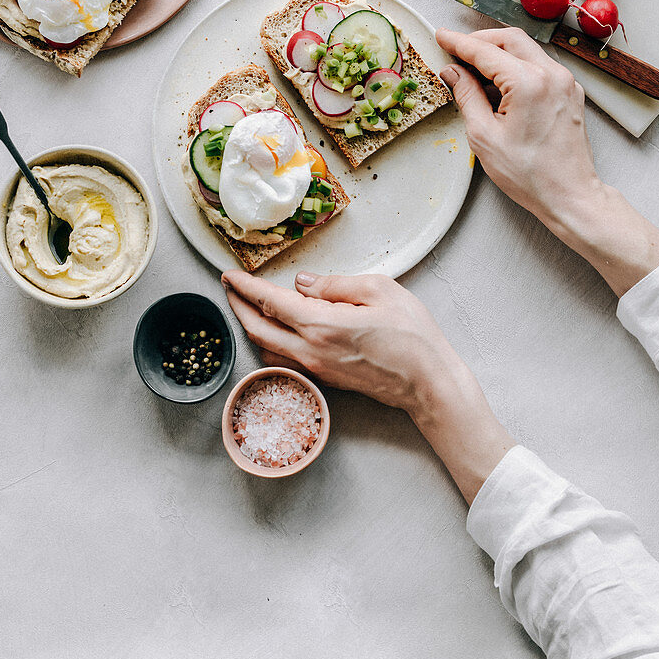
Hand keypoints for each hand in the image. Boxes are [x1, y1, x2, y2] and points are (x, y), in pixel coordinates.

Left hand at [222, 270, 457, 412]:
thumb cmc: (412, 334)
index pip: (269, 302)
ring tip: (250, 306)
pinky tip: (279, 331)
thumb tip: (301, 283)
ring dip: (253, 327)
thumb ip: (334, 284)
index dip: (245, 287)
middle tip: (229, 288)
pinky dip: (272, 343)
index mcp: (321, 324)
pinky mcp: (325, 380)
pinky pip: (285, 360)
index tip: (228, 275)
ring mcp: (316, 369)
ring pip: (268, 349)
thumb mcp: (379, 290)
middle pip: (257, 330)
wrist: (429, 382)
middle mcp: (311, 351)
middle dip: (238, 307)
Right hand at [435, 26, 599, 225]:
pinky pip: (540, 66)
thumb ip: (466, 96)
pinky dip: (517, 65)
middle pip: (510, 40)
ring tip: (475, 68)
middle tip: (456, 49)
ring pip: (527, 50)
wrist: (569, 195)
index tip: (442, 37)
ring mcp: (565, 82)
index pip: (486, 52)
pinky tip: (501, 82)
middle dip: (480, 41)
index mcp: (529, 83)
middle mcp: (552, 75)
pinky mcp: (570, 92)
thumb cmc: (529, 174)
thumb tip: (453, 73)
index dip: (459, 43)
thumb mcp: (484, 136)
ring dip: (500, 52)